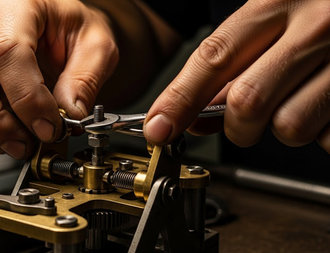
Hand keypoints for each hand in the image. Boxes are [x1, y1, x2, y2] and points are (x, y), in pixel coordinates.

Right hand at [0, 0, 117, 158]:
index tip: (49, 127)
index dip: (27, 98)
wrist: (60, 27)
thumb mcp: (97, 45)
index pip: (7, 51)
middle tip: (25, 144)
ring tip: (14, 145)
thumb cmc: (73, 29)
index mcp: (17, 3)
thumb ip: (85, 79)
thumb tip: (68, 115)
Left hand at [144, 0, 329, 152]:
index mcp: (278, 0)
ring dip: (281, 127)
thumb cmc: (320, 13)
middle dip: (236, 126)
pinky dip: (319, 132)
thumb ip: (234, 65)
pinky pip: (327, 137)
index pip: (214, 57)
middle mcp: (316, 25)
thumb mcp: (273, 21)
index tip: (159, 127)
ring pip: (288, 126)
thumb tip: (195, 116)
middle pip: (247, 101)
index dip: (180, 99)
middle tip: (243, 123)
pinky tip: (325, 106)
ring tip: (297, 102)